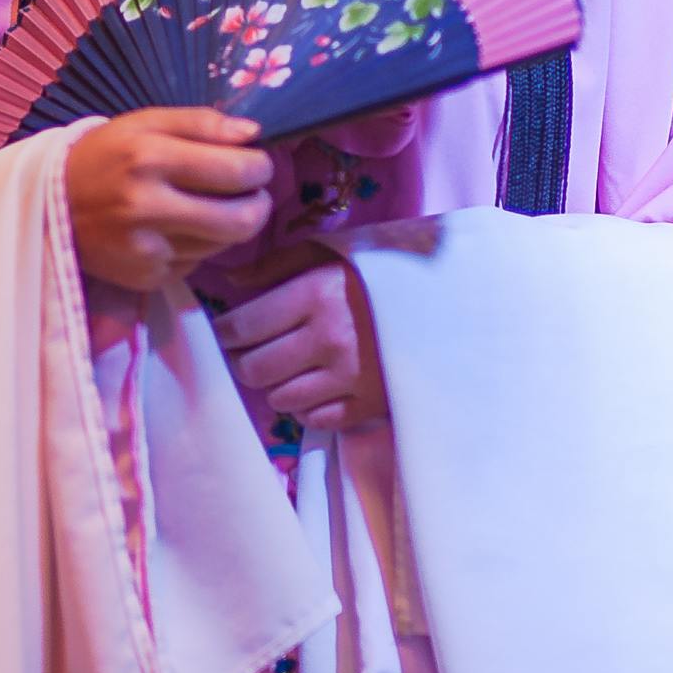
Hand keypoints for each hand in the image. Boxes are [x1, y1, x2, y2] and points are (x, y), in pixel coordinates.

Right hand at [64, 108, 273, 294]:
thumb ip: (201, 123)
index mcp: (149, 159)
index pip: (236, 171)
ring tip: (207, 205)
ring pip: (223, 244)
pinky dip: (197, 245)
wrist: (49, 205)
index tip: (257, 164)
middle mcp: (147, 208)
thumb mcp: (144, 123)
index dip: (260, 168)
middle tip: (252, 192)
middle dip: (259, 204)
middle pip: (241, 220)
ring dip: (228, 224)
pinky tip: (175, 228)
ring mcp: (147, 250)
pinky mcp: (146, 277)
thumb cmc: (103, 156)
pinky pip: (196, 262)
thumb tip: (254, 134)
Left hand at [215, 250, 385, 432]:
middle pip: (254, 368)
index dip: (223, 331)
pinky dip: (306, 407)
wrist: (450, 301)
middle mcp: (329, 340)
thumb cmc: (382, 271)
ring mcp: (350, 377)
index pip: (243, 326)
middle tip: (250, 350)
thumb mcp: (331, 252)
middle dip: (244, 359)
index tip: (222, 329)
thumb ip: (276, 265)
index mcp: (317, 294)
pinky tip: (314, 385)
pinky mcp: (369, 405)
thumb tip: (227, 281)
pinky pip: (315, 419)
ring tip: (285, 366)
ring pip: (280, 398)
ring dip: (274, 384)